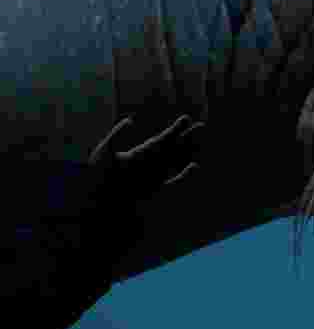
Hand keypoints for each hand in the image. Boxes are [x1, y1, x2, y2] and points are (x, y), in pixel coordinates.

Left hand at [88, 115, 205, 203]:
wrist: (96, 210)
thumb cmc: (96, 183)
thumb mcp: (102, 155)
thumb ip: (116, 137)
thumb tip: (131, 121)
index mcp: (138, 155)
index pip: (161, 140)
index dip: (174, 129)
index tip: (186, 118)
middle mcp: (148, 165)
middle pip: (172, 149)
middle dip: (187, 138)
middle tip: (202, 126)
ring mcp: (154, 179)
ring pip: (176, 162)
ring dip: (188, 153)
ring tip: (201, 142)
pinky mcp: (157, 194)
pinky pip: (175, 183)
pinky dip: (185, 175)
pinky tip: (194, 166)